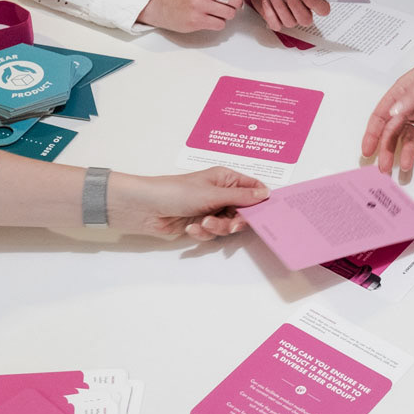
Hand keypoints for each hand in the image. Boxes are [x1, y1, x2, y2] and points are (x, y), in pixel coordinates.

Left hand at [109, 167, 268, 238]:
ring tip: (202, 223)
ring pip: (228, 225)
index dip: (260, 201)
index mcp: (226, 179)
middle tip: (231, 225)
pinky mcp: (200, 224)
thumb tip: (266, 194)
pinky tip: (191, 228)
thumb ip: (242, 197)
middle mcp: (221, 194)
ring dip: (216, 228)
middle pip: (243, 212)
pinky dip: (203, 233)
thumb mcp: (213, 194)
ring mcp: (211, 210)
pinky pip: (212, 233)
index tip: (265, 214)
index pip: (253, 188)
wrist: (146, 209)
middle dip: (235, 221)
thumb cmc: (177, 192)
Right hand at [138, 0, 269, 33]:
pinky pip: (220, 24)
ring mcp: (198, 4)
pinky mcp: (196, 19)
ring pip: (230, 13)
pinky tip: (207, 17)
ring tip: (214, 10)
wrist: (161, 4)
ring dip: (227, 14)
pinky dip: (218, 22)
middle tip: (225, 3)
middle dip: (235, 4)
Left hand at [251, 0, 330, 32]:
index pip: (322, 9)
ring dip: (279, 5)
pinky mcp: (277, 23)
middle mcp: (304, 14)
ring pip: (289, 21)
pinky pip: (275, 24)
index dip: (313, 2)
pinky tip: (266, 1)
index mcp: (314, 2)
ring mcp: (291, 20)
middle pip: (305, 18)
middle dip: (294, 3)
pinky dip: (269, 13)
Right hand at [361, 33, 413, 173]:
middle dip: (387, 149)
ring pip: (409, 137)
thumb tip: (393, 114)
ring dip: (405, 152)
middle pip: (393, 130)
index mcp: (401, 91)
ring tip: (404, 167)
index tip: (367, 151)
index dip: (372, 134)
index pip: (381, 115)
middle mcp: (409, 104)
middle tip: (384, 167)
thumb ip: (410, 97)